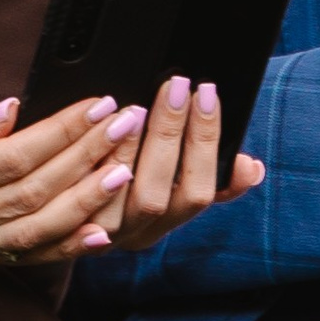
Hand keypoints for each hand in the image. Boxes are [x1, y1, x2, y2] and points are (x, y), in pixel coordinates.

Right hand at [0, 93, 142, 266]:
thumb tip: (14, 110)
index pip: (14, 156)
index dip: (61, 131)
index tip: (98, 104)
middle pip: (35, 191)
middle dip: (87, 156)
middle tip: (127, 123)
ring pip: (38, 228)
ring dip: (87, 200)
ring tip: (125, 169)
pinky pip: (27, 256)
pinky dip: (67, 246)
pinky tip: (100, 232)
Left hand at [91, 75, 266, 257]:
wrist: (74, 221)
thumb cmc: (141, 187)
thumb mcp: (181, 186)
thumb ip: (217, 177)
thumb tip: (250, 167)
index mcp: (171, 220)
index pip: (198, 192)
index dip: (206, 143)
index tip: (207, 95)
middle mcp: (139, 233)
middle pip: (157, 196)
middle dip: (170, 135)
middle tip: (175, 87)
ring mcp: (101, 232)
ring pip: (114, 199)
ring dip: (126, 151)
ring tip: (135, 108)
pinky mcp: (68, 227)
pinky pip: (78, 198)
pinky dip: (89, 161)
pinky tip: (95, 126)